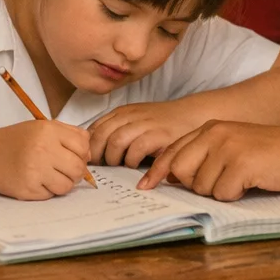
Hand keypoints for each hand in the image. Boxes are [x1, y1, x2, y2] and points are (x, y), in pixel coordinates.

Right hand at [0, 121, 91, 199]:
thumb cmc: (17, 141)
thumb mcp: (41, 127)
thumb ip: (69, 134)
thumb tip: (90, 153)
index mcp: (48, 130)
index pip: (83, 146)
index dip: (82, 153)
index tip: (72, 155)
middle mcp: (42, 149)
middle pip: (78, 168)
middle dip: (74, 171)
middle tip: (62, 169)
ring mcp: (35, 171)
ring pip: (67, 186)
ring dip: (62, 183)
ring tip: (48, 175)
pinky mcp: (28, 189)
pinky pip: (52, 195)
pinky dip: (47, 191)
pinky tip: (36, 181)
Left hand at [88, 99, 207, 168]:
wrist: (190, 115)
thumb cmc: (160, 123)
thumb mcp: (135, 120)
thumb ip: (116, 129)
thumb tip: (93, 151)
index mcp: (122, 112)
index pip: (95, 127)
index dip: (89, 145)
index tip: (89, 159)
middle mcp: (131, 116)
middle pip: (102, 134)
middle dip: (97, 153)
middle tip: (101, 166)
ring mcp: (145, 124)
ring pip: (117, 140)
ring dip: (114, 157)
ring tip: (119, 165)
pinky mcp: (159, 135)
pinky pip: (137, 148)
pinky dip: (132, 160)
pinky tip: (134, 165)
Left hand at [140, 122, 279, 200]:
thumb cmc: (270, 154)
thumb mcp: (232, 147)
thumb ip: (204, 156)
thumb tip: (172, 177)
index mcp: (209, 129)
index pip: (173, 151)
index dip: (157, 171)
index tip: (145, 187)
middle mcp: (214, 134)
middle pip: (181, 171)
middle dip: (196, 185)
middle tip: (223, 182)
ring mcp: (227, 148)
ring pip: (202, 187)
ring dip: (221, 191)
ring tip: (242, 178)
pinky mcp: (241, 164)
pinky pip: (223, 193)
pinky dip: (236, 195)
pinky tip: (252, 182)